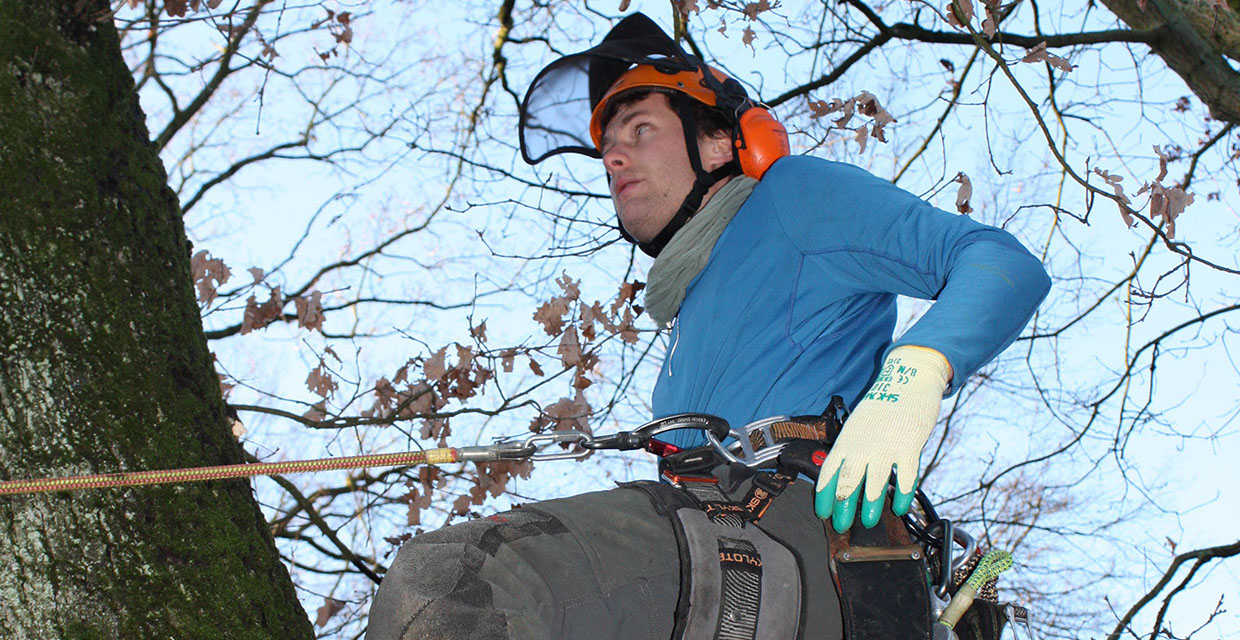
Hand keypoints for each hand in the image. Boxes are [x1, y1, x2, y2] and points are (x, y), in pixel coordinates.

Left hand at [814, 346, 950, 532]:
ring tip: (868, 522)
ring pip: (874, 484)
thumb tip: (843, 474)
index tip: (822, 512)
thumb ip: (851, 448)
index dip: (824, 494)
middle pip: (848, 482)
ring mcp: (886, 447)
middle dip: (843, 507)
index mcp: (847, 440)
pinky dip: (902, 495)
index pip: (829, 471)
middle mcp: (863, 445)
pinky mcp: (910, 448)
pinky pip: (905, 478)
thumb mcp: (857, 425)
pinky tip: (900, 507)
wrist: (907, 382)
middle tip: (841, 525)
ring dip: (870, 506)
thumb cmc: (881, 406)